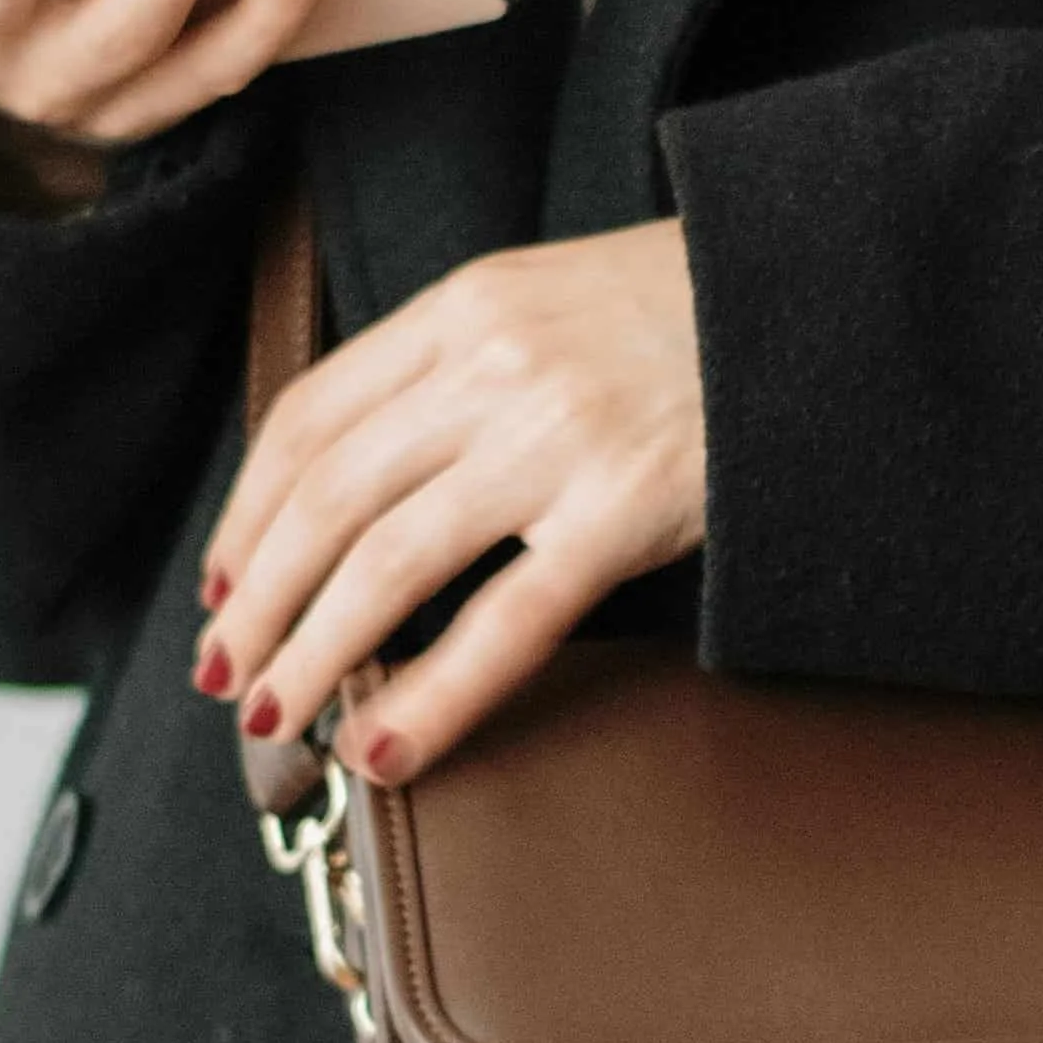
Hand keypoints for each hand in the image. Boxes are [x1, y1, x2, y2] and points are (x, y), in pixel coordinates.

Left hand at [197, 222, 706, 781]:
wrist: (821, 292)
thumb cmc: (688, 313)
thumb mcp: (549, 301)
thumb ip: (459, 368)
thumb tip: (362, 480)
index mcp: (464, 307)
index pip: (309, 417)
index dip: (246, 516)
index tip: (222, 587)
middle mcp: (494, 367)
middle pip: (327, 497)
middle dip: (257, 601)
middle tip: (225, 677)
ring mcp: (558, 439)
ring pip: (387, 561)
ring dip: (311, 653)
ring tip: (273, 721)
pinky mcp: (625, 512)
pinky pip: (506, 622)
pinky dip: (431, 696)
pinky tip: (384, 750)